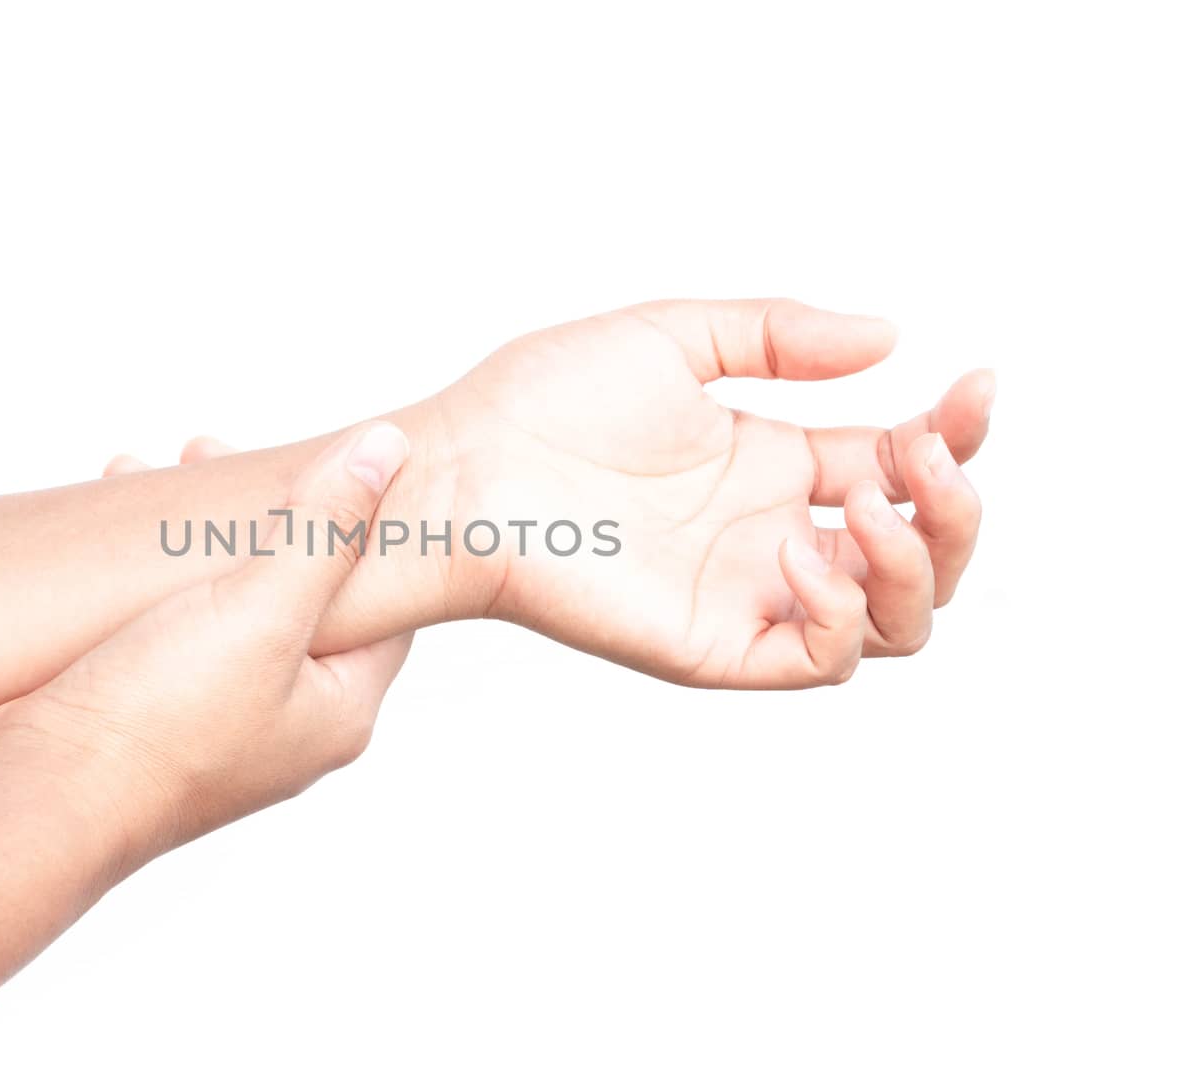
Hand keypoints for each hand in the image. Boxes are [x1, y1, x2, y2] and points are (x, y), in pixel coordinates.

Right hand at [0, 422, 414, 872]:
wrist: (40, 799)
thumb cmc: (157, 724)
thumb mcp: (260, 611)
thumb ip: (325, 531)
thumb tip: (386, 450)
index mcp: (338, 708)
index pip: (381, 597)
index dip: (353, 517)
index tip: (308, 453)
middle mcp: (289, 720)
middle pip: (298, 591)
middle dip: (258, 514)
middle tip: (208, 453)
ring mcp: (220, 720)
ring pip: (227, 600)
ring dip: (194, 535)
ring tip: (151, 474)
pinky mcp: (157, 713)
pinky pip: (173, 622)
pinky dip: (153, 571)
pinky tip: (114, 532)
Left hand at [427, 298, 990, 687]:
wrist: (460, 468)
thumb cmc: (540, 401)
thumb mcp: (674, 337)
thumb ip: (779, 336)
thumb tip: (889, 334)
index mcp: (771, 464)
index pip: (899, 465)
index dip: (954, 434)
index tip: (975, 385)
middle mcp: (770, 533)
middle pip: (920, 554)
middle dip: (955, 510)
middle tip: (931, 455)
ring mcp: (745, 593)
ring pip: (892, 620)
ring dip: (917, 567)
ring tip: (867, 508)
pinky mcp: (710, 644)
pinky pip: (817, 662)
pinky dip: (839, 618)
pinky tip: (801, 554)